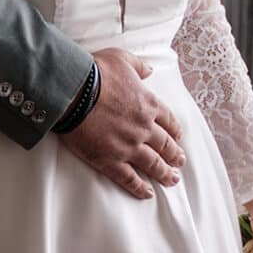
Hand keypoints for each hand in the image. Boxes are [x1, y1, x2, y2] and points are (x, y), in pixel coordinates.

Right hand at [60, 48, 185, 198]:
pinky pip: (129, 178)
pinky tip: (147, 193)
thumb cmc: (96, 72)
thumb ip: (138, 66)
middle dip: (174, 155)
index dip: (175, 131)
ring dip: (164, 173)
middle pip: (165, 146)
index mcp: (148, 104)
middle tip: (180, 162)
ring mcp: (128, 147)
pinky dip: (140, 187)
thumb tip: (149, 70)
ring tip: (171, 180)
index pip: (169, 121)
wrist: (73, 91)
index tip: (178, 138)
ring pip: (152, 164)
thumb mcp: (122, 59)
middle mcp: (143, 128)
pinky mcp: (110, 160)